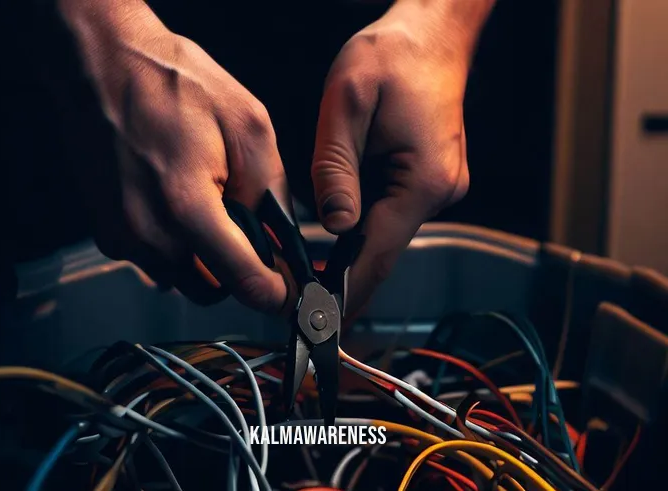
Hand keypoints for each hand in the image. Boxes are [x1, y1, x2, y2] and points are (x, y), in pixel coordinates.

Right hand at [58, 0, 288, 310]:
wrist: (102, 67)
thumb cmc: (172, 85)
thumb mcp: (248, 127)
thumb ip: (271, 192)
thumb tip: (282, 239)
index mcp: (188, 208)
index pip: (243, 280)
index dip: (274, 292)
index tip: (288, 292)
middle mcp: (149, 235)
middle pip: (212, 289)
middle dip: (237, 271)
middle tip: (246, 232)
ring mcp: (123, 238)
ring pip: (181, 279)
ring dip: (204, 259)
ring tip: (207, 207)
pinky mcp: (108, 234)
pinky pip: (155, 260)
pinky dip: (175, 246)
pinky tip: (178, 204)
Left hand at [311, 0, 492, 314]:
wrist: (430, 33)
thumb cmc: (391, 56)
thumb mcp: (348, 104)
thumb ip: (337, 169)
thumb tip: (334, 228)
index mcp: (424, 178)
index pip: (378, 251)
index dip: (347, 290)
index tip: (320, 322)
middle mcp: (439, 191)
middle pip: (385, 251)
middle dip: (347, 283)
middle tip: (308, 312)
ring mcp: (438, 187)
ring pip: (387, 234)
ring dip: (353, 255)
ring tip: (315, 282)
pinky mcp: (429, 179)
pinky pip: (391, 214)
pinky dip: (365, 230)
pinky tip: (340, 236)